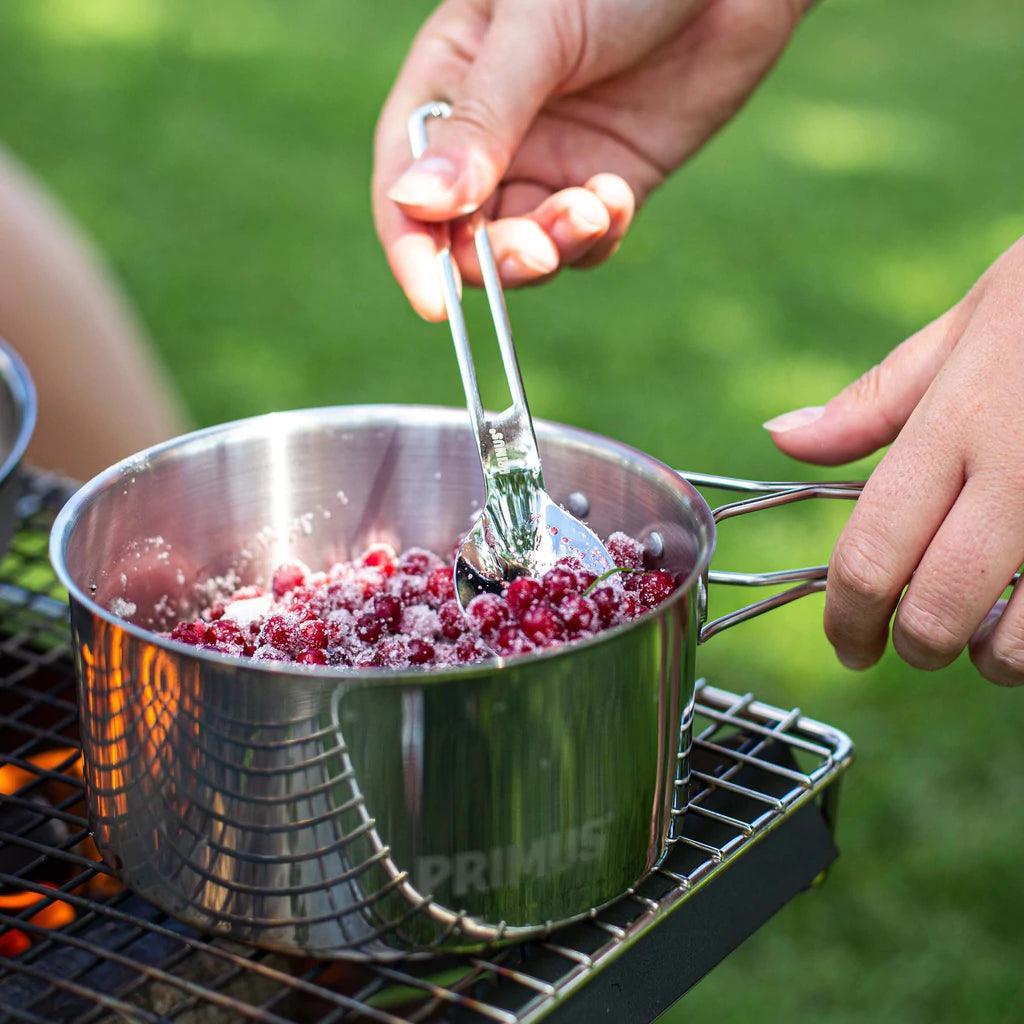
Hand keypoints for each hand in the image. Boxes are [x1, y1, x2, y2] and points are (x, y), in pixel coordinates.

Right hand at [373, 0, 805, 318]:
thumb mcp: (537, 32)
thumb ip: (481, 122)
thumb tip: (415, 203)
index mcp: (449, 85)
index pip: (407, 187)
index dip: (414, 249)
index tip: (436, 302)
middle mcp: (493, 136)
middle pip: (465, 234)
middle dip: (495, 258)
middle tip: (536, 253)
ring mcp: (553, 162)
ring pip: (526, 246)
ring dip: (552, 248)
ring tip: (593, 209)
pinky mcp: (608, 181)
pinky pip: (586, 240)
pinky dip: (598, 236)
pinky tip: (617, 195)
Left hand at [764, 237, 1023, 685]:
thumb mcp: (971, 321)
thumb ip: (877, 401)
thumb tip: (781, 439)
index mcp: (959, 423)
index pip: (872, 553)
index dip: (846, 618)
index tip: (846, 643)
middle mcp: (1021, 473)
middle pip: (937, 613)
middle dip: (915, 647)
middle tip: (914, 643)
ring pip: (1022, 645)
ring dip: (995, 661)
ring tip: (989, 641)